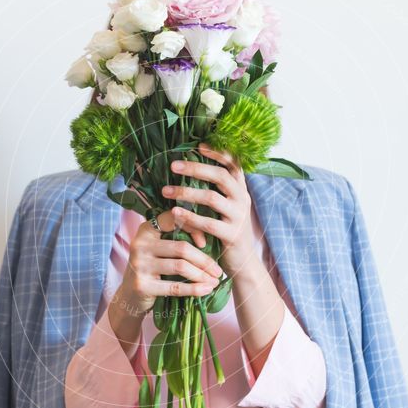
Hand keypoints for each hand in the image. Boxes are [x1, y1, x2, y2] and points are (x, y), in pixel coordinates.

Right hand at [117, 206, 223, 317]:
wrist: (130, 297)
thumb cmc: (152, 270)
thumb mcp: (159, 250)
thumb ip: (176, 239)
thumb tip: (209, 234)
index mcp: (146, 230)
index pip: (174, 220)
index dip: (194, 228)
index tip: (206, 243)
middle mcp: (140, 244)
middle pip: (181, 248)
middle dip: (204, 260)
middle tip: (218, 270)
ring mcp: (139, 264)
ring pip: (180, 266)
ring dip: (202, 275)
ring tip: (214, 281)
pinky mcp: (142, 285)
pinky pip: (175, 286)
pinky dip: (194, 289)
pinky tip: (206, 290)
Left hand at [162, 142, 254, 277]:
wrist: (242, 262)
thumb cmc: (226, 230)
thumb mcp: (226, 207)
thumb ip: (214, 190)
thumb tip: (188, 169)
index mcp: (240, 189)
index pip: (234, 164)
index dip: (218, 152)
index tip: (198, 145)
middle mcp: (242, 199)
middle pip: (220, 176)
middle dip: (195, 168)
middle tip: (173, 166)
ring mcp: (239, 217)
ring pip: (212, 198)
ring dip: (186, 192)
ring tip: (165, 191)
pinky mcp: (232, 235)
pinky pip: (208, 223)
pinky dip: (189, 216)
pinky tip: (174, 212)